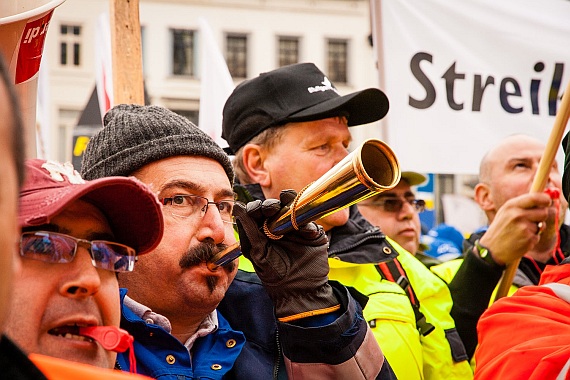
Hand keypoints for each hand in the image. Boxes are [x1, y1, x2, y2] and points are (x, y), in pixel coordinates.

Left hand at [233, 190, 339, 321]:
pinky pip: (311, 222)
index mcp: (261, 231)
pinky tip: (306, 232)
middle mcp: (277, 227)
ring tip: (290, 209)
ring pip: (293, 209)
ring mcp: (295, 228)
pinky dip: (308, 224)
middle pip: (274, 207)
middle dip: (272, 205)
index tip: (258, 210)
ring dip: (291, 205)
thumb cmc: (274, 275)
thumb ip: (249, 229)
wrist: (299, 291)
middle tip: (273, 208)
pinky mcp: (312, 233)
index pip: (257, 211)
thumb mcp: (258, 253)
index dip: (256, 207)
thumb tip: (237, 206)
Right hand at [480, 192, 552, 265]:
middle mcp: (517, 215)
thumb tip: (542, 200)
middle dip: (541, 217)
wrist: (491, 249)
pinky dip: (532, 238)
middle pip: (543, 212)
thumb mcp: (505, 212)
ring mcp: (523, 227)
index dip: (545, 199)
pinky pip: (538, 236)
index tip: (547, 202)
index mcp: (511, 206)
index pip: (535, 197)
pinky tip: (520, 240)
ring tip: (521, 232)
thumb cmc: (500, 229)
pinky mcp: (528, 239)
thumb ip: (522, 205)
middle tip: (531, 221)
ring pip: (541, 225)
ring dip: (535, 229)